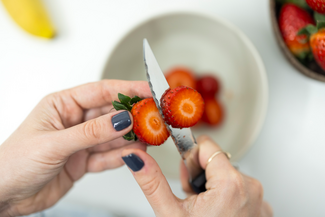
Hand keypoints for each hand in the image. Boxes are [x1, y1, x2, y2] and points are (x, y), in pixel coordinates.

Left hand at [0, 80, 150, 216]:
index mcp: (63, 105)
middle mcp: (74, 121)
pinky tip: (135, 154)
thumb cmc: (13, 163)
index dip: (126, 89)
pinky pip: (108, 156)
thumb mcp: (54, 143)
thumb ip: (91, 132)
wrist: (4, 197)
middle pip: (111, 114)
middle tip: (154, 117)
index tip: (147, 90)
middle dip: (133, 116)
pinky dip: (122, 156)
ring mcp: (81, 142)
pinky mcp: (84, 161)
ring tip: (149, 137)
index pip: (100, 92)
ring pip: (113, 136)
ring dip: (131, 137)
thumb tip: (121, 120)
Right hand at [122, 136, 272, 216]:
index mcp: (230, 184)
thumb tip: (137, 159)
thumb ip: (153, 182)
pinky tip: (219, 213)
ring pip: (228, 175)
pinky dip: (228, 197)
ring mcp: (258, 200)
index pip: (207, 145)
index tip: (186, 173)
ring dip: (213, 186)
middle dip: (200, 174)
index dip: (191, 158)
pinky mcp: (261, 208)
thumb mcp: (171, 214)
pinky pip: (241, 190)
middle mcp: (251, 188)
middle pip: (217, 160)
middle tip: (193, 197)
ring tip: (205, 208)